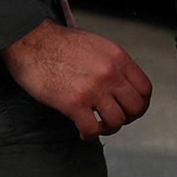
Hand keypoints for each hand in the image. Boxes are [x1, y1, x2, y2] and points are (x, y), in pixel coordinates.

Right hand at [0, 19, 151, 139]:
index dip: (141, 104)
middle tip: (115, 120)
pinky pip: (92, 128)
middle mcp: (110, 74)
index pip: (145, 88)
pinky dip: (89, 135)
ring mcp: (93, 89)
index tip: (132, 110)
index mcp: (118, 59)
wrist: (31, 41)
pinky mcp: (73, 103)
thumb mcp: (98, 46)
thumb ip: (113, 65)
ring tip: (97, 126)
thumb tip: (120, 82)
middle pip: (135, 107)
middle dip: (127, 118)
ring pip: (116, 121)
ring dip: (108, 128)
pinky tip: (83, 132)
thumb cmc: (59, 43)